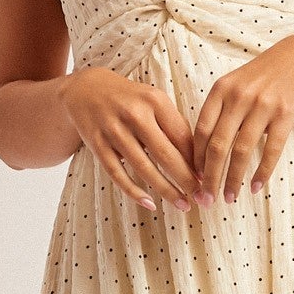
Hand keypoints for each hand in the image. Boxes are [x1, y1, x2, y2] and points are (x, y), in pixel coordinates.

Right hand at [61, 67, 207, 213]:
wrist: (86, 89)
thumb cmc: (130, 99)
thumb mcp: (153, 101)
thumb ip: (173, 125)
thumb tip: (196, 161)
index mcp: (154, 101)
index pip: (181, 136)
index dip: (196, 161)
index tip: (208, 178)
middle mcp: (134, 114)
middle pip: (165, 154)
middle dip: (186, 180)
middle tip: (201, 198)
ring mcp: (113, 130)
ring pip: (143, 167)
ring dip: (166, 190)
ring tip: (182, 204)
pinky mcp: (96, 144)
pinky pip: (117, 173)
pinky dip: (134, 191)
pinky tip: (150, 203)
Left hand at [192, 32, 293, 200]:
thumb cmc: (263, 76)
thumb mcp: (235, 84)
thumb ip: (218, 111)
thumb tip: (202, 152)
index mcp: (221, 90)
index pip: (201, 132)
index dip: (195, 159)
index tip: (194, 179)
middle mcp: (239, 98)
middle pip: (217, 146)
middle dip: (209, 177)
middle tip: (206, 199)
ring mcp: (262, 106)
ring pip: (242, 152)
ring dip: (233, 179)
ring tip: (229, 197)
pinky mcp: (285, 115)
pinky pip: (270, 150)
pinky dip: (261, 172)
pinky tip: (255, 187)